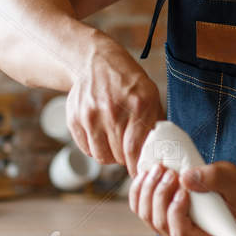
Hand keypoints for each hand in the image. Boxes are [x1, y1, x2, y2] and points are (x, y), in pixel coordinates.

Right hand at [65, 36, 163, 168]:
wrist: (96, 62)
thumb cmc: (128, 81)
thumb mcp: (150, 95)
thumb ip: (155, 122)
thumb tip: (160, 151)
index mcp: (137, 105)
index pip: (134, 148)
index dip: (137, 166)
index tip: (140, 173)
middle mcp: (111, 110)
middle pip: (118, 155)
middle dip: (126, 160)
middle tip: (129, 156)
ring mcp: (90, 115)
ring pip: (101, 155)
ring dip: (110, 157)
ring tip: (115, 148)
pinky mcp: (74, 118)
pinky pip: (86, 148)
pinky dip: (95, 149)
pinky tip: (102, 139)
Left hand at [129, 160, 235, 235]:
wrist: (226, 189)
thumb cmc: (231, 188)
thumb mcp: (230, 179)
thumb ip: (213, 178)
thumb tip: (185, 178)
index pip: (182, 234)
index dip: (176, 213)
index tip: (182, 190)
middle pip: (161, 223)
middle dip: (160, 195)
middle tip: (168, 171)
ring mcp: (169, 230)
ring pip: (147, 216)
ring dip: (149, 190)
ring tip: (159, 168)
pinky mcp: (158, 217)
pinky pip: (139, 208)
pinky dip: (139, 190)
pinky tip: (146, 174)